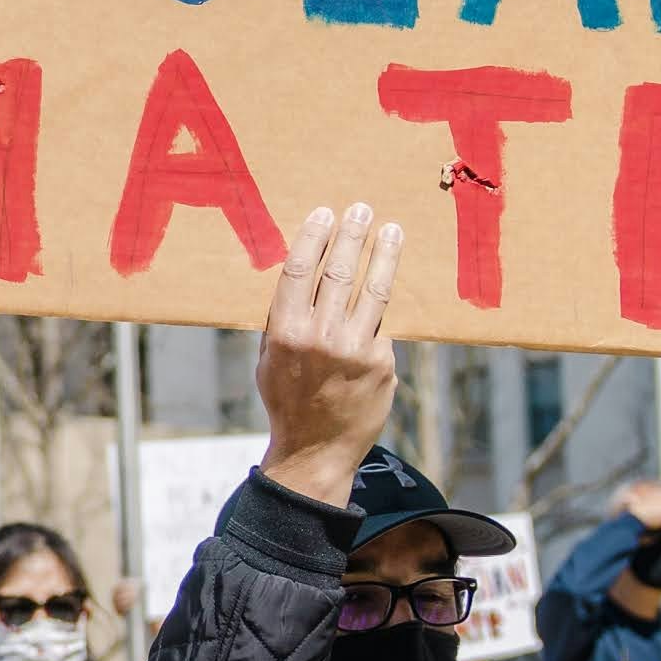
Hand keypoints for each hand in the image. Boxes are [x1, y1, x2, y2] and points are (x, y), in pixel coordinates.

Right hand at [250, 202, 404, 503]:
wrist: (315, 450)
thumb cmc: (288, 399)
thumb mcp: (269, 358)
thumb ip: (286, 318)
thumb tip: (307, 271)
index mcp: (285, 332)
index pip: (302, 269)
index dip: (315, 236)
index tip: (325, 213)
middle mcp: (321, 337)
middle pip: (341, 271)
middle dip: (353, 235)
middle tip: (362, 210)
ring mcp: (355, 350)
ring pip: (374, 290)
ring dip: (384, 255)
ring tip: (391, 231)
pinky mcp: (382, 364)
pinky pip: (380, 327)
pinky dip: (380, 312)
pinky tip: (384, 294)